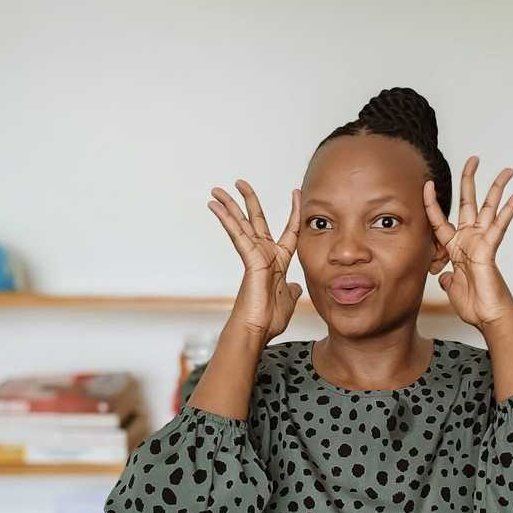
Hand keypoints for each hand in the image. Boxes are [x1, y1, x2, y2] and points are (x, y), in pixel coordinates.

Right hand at [208, 180, 302, 344]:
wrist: (257, 330)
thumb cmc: (269, 320)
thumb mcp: (289, 300)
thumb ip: (292, 289)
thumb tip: (296, 285)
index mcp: (278, 261)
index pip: (289, 230)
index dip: (294, 212)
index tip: (296, 193)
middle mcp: (265, 255)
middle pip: (257, 220)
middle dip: (249, 201)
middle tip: (241, 182)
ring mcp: (255, 256)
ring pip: (242, 224)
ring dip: (230, 206)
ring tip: (217, 190)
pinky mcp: (249, 259)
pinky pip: (237, 234)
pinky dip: (227, 220)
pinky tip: (216, 206)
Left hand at [423, 155, 512, 332]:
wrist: (487, 317)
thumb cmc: (473, 305)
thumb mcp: (451, 288)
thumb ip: (447, 278)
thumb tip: (445, 275)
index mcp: (456, 247)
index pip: (440, 220)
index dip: (433, 203)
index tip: (428, 185)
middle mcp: (470, 240)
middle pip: (469, 203)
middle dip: (470, 180)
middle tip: (473, 159)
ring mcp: (482, 242)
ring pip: (489, 208)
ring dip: (498, 188)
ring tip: (507, 169)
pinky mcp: (490, 248)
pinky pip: (500, 224)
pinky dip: (510, 209)